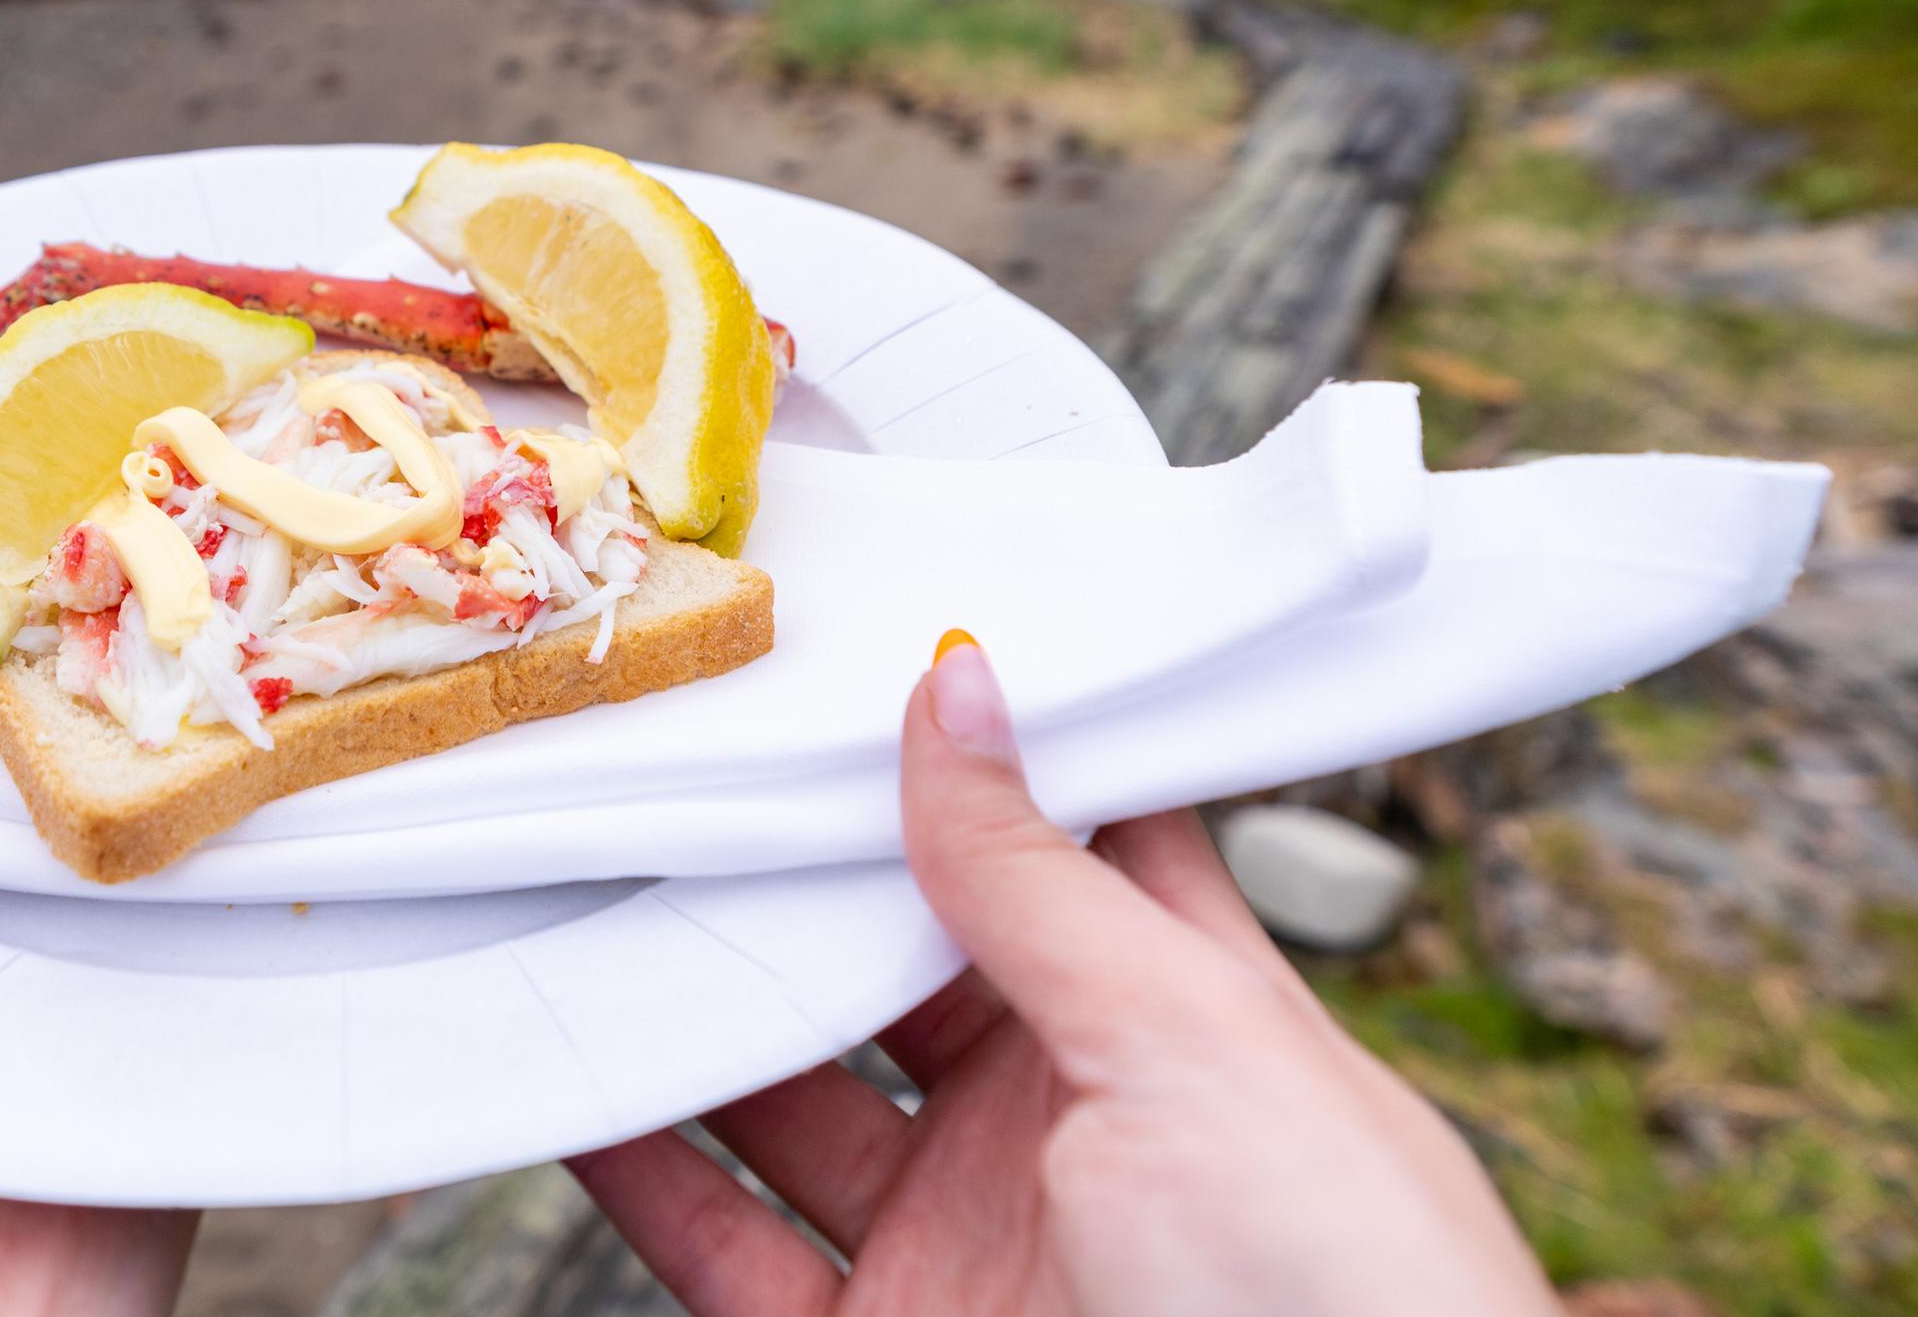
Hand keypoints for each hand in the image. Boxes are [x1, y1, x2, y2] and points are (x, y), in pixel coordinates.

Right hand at [567, 637, 1558, 1314]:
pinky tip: (574, 1088)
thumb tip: (958, 685)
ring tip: (576, 906)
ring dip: (688, 1011)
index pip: (1049, 841)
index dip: (950, 753)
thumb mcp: (1190, 1041)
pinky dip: (640, 1171)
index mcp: (1174, 1010)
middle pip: (885, 959)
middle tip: (656, 777)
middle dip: (777, 878)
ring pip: (788, 1097)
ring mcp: (967, 1232)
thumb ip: (1042, 874)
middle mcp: (1062, 1114)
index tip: (824, 663)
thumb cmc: (1343, 1293)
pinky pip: (729, 1249)